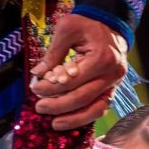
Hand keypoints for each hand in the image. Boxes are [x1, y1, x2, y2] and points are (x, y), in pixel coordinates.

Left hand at [31, 14, 127, 128]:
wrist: (110, 25)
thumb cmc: (87, 25)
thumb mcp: (67, 28)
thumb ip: (53, 53)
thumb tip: (38, 74)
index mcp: (100, 58)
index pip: (72, 80)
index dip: (51, 88)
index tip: (35, 88)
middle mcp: (110, 75)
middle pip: (82, 98)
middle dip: (58, 106)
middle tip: (39, 108)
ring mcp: (114, 86)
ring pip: (94, 110)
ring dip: (73, 120)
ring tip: (54, 124)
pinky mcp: (112, 91)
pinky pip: (99, 109)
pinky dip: (84, 117)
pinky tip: (69, 121)